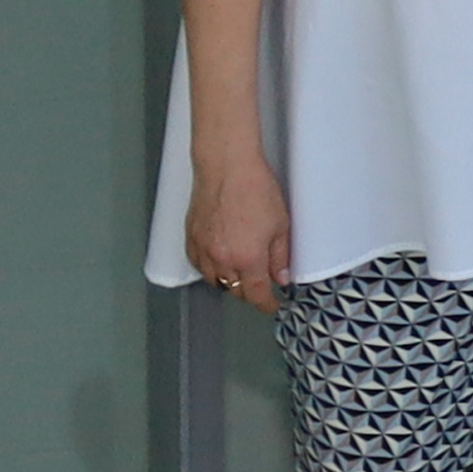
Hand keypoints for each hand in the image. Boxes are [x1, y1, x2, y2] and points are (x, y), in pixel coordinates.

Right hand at [186, 154, 292, 309]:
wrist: (226, 166)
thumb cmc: (256, 190)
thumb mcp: (281, 226)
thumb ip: (281, 257)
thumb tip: (282, 278)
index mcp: (247, 258)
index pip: (256, 294)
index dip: (267, 304)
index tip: (273, 305)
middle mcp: (221, 257)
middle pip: (234, 290)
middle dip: (250, 293)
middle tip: (262, 286)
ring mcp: (202, 247)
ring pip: (213, 280)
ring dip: (228, 282)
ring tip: (242, 274)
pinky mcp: (190, 235)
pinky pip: (197, 263)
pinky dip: (209, 268)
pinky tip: (219, 262)